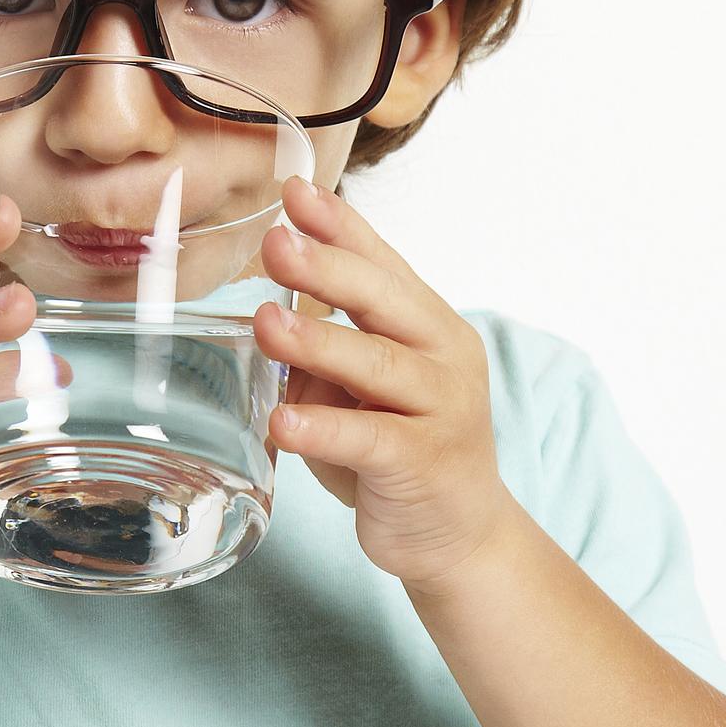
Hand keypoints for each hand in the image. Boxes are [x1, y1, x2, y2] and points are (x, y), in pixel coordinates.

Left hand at [255, 175, 515, 594]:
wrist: (459, 534)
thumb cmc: (400, 450)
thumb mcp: (358, 389)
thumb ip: (323, 354)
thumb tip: (266, 318)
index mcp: (427, 324)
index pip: (382, 264)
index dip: (340, 226)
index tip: (295, 191)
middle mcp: (444, 356)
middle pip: (384, 301)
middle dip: (327, 268)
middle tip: (275, 244)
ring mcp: (442, 408)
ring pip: (378, 365)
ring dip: (318, 343)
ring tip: (266, 324)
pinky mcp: (426, 463)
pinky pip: (371, 438)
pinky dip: (325, 429)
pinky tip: (283, 423)